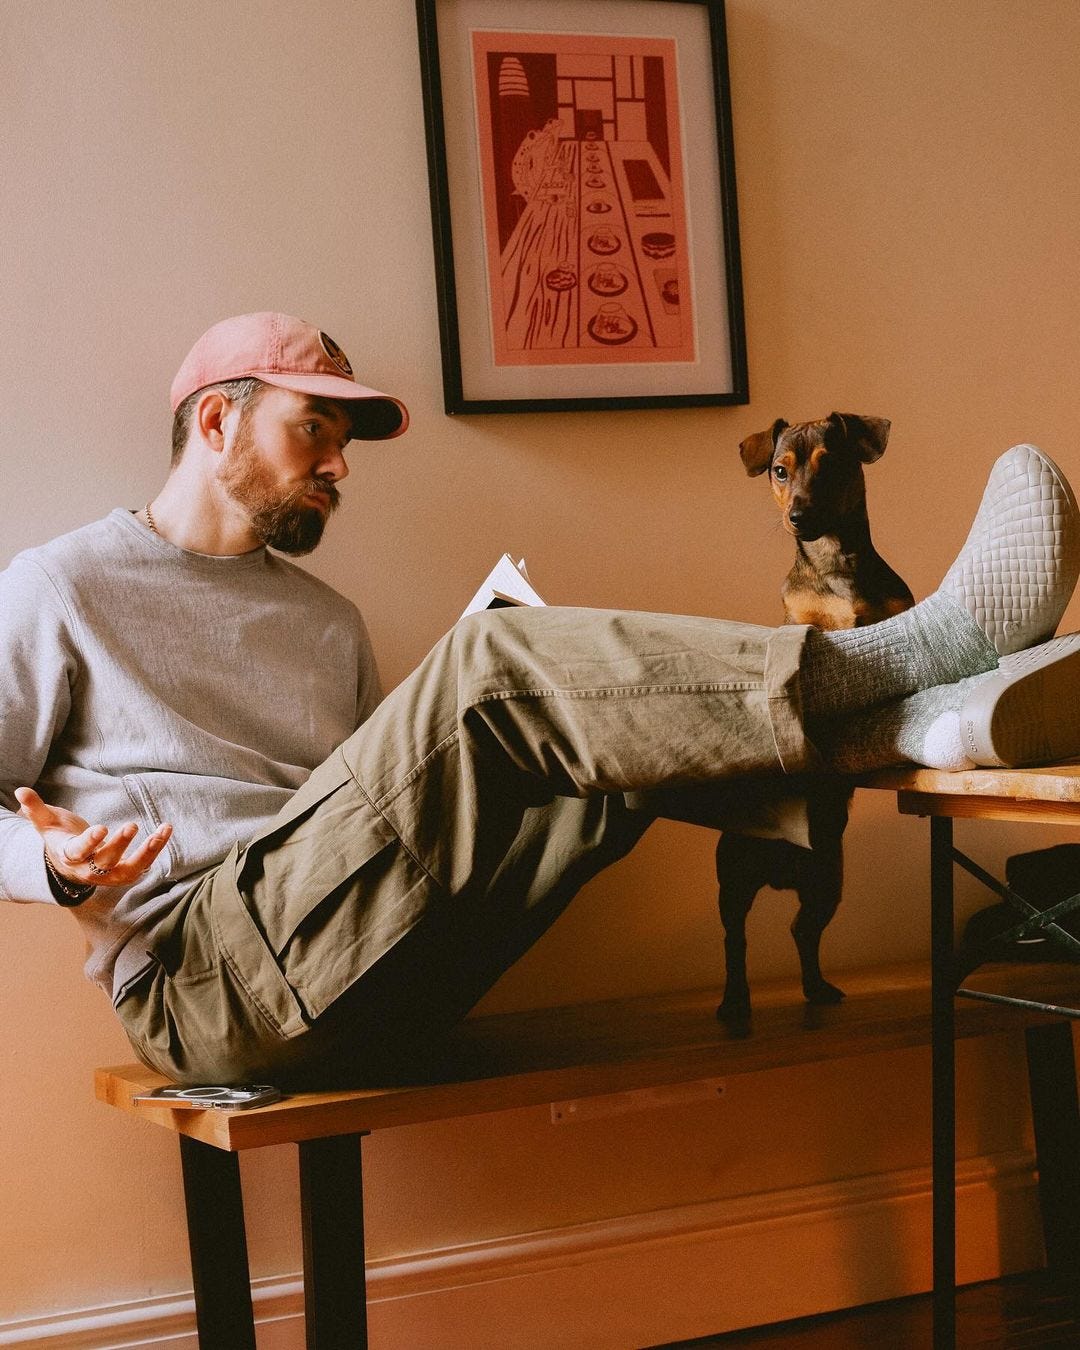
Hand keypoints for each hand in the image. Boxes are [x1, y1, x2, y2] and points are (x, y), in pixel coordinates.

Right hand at [14, 786, 172, 888]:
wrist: (70, 866)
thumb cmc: (60, 839)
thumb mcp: (47, 824)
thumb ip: (36, 808)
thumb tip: (21, 791)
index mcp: (70, 856)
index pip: (79, 852)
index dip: (89, 842)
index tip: (101, 828)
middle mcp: (90, 869)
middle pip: (105, 861)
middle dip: (119, 845)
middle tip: (131, 825)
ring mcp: (109, 875)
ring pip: (129, 870)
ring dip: (147, 852)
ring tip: (161, 832)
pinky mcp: (124, 873)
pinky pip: (142, 865)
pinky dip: (156, 850)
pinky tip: (165, 831)